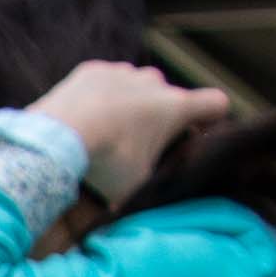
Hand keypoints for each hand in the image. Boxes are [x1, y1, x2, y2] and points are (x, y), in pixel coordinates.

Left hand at [37, 58, 238, 198]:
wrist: (59, 136)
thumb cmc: (107, 162)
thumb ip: (151, 184)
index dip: (212, 118)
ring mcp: (124, 72)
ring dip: (130, 106)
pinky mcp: (93, 71)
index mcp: (176, 106)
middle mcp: (155, 82)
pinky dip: (100, 99)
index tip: (198, 133)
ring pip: (136, 89)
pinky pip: (105, 84)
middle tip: (140, 146)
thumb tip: (142, 205)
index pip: (216, 103)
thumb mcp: (136, 185)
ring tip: (107, 134)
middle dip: (160, 119)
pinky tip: (84, 120)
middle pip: (170, 98)